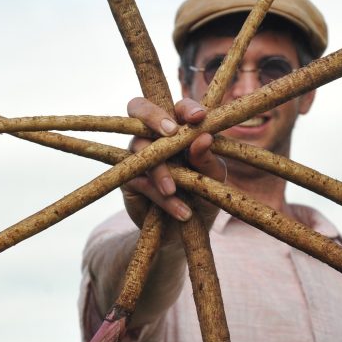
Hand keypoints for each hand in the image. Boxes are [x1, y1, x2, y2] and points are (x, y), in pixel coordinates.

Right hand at [122, 96, 224, 226]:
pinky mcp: (128, 178)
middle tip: (170, 131)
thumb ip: (208, 159)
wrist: (184, 234)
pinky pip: (141, 180)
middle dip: (153, 115)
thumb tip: (203, 138)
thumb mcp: (213, 179)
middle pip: (139, 108)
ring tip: (175, 190)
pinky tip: (181, 211)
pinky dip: (161, 196)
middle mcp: (155, 136)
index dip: (187, 108)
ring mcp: (138, 155)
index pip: (179, 108)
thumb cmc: (203, 198)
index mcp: (180, 129)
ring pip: (140, 147)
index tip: (198, 117)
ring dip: (160, 169)